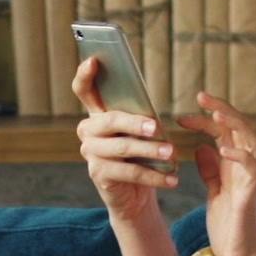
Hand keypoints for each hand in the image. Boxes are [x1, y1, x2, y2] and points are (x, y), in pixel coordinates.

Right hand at [75, 62, 177, 222]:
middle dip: (135, 123)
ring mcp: (90, 153)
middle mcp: (88, 131)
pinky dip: (154, 176)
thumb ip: (140, 117)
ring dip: (151, 151)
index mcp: (97, 114)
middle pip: (110, 120)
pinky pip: (130, 172)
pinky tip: (172, 178)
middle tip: (156, 128)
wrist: (133, 195)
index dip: (85, 75)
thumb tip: (153, 118)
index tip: (94, 60)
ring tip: (172, 153)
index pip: (84, 90)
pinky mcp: (98, 175)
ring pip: (123, 148)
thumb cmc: (140, 155)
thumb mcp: (140, 132)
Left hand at [186, 93, 255, 255]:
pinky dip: (239, 155)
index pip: (224, 132)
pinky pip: (252, 167)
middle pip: (240, 127)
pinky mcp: (251, 194)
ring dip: (235, 124)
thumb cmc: (230, 226)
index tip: (181, 117)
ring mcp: (251, 179)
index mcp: (234, 165)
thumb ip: (211, 170)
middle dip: (222, 109)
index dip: (205, 120)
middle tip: (200, 96)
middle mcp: (246, 167)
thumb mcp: (214, 193)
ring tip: (216, 113)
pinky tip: (222, 147)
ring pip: (252, 140)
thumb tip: (201, 147)